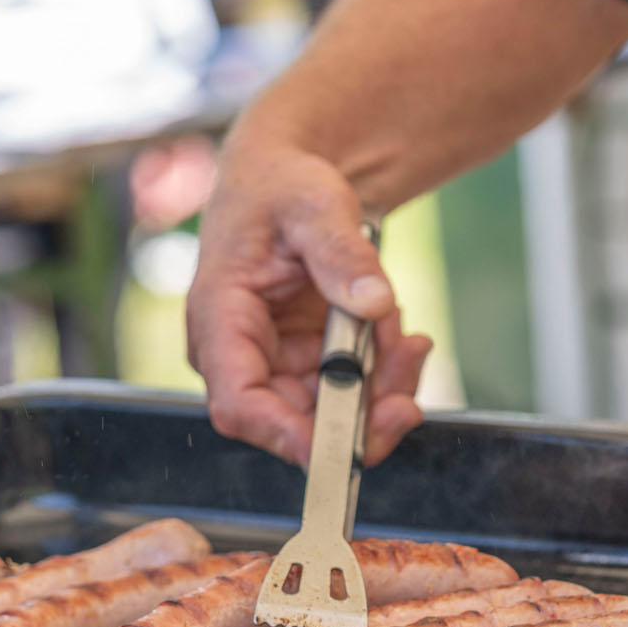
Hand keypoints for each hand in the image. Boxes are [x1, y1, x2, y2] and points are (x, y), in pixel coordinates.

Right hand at [186, 138, 432, 466]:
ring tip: (408, 342)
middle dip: (359, 420)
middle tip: (408, 398)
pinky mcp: (310, 365)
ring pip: (333, 415)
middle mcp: (242, 356)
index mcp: (219, 319)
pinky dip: (385, 374)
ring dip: (382, 392)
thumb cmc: (283, 187)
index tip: (343, 447)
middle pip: (295, 424)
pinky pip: (353, 393)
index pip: (240, 403)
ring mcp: (278, 365)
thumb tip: (374, 302)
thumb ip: (341, 253)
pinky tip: (399, 336)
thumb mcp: (314, 206)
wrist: (292, 179)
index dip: (288, 437)